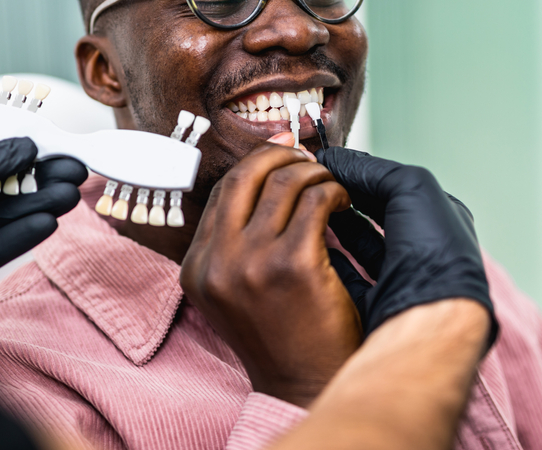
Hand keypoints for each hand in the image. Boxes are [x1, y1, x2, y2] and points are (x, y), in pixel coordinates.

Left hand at [0, 138, 86, 319]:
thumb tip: (20, 148)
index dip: (26, 159)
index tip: (58, 151)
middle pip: (3, 195)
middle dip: (40, 184)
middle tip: (75, 175)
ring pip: (2, 224)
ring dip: (37, 209)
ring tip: (68, 197)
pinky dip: (17, 241)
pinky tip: (44, 225)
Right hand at [180, 142, 358, 407]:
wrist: (301, 388)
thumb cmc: (279, 338)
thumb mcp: (234, 292)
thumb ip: (235, 245)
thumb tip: (262, 181)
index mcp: (197, 266)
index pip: (222, 191)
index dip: (257, 165)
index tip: (283, 152)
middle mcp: (216, 262)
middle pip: (245, 176)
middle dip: (282, 156)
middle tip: (310, 160)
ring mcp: (252, 263)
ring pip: (285, 183)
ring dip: (316, 174)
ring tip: (333, 187)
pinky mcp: (292, 267)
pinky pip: (317, 202)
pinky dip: (335, 193)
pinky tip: (345, 205)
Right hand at [316, 147, 496, 346]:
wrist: (428, 317)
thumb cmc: (433, 251)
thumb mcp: (410, 188)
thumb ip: (372, 170)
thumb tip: (337, 158)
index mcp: (438, 220)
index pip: (393, 186)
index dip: (360, 174)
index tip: (328, 164)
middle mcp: (422, 250)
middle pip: (377, 214)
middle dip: (346, 197)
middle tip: (313, 182)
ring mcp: (399, 279)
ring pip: (360, 245)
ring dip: (335, 227)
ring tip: (307, 207)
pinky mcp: (377, 306)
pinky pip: (347, 278)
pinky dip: (330, 261)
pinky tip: (311, 245)